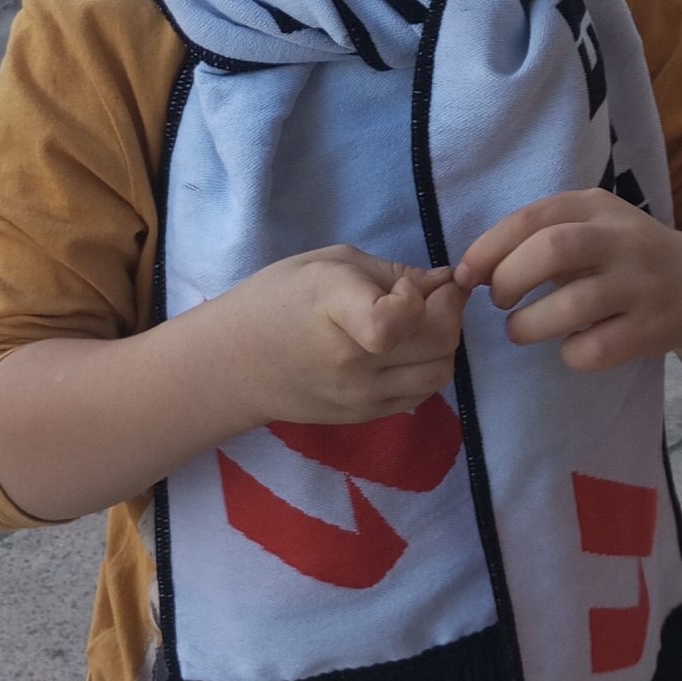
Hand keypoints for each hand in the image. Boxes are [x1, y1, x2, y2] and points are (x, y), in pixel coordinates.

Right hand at [203, 246, 465, 427]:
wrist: (232, 365)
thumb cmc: (276, 299)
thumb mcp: (328, 264)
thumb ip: (392, 272)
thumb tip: (444, 282)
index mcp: (335, 311)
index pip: (394, 322)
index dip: (418, 298)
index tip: (404, 286)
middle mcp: (353, 362)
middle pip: (439, 343)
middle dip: (449, 310)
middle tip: (431, 295)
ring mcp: (361, 397)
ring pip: (441, 372)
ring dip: (444, 342)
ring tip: (420, 324)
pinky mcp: (365, 416)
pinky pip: (422, 393)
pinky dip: (428, 367)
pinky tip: (406, 349)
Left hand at [458, 189, 681, 374]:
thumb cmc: (631, 258)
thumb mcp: (596, 227)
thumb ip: (544, 236)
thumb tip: (476, 269)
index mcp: (599, 207)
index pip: (533, 218)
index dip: (489, 248)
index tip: (466, 275)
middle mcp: (624, 239)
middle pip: (552, 250)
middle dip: (510, 279)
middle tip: (499, 301)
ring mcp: (643, 285)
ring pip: (573, 305)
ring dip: (530, 325)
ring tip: (520, 330)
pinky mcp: (655, 329)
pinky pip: (596, 349)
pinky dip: (570, 354)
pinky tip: (573, 346)